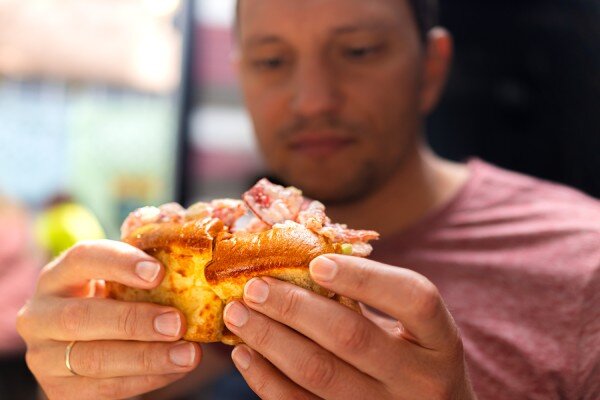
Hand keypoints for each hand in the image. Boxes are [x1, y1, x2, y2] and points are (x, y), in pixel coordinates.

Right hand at [16, 240, 200, 399]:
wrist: (88, 347)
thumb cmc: (114, 302)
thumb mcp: (120, 282)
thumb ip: (144, 273)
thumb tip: (196, 265)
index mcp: (57, 276)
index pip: (81, 259)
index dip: (119, 263)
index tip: (159, 272)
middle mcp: (40, 315)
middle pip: (80, 317)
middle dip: (134, 321)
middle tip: (178, 323)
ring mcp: (44, 357)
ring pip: (93, 359)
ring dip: (147, 357)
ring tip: (188, 354)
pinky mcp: (59, 391)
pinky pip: (105, 388)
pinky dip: (147, 379)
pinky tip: (176, 369)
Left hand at [223, 254, 475, 399]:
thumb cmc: (413, 360)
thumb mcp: (412, 330)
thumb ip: (373, 298)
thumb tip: (300, 257)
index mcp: (441, 341)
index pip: (414, 298)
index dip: (364, 277)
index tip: (316, 262)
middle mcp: (422, 380)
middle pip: (352, 336)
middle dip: (294, 306)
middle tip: (255, 287)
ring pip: (319, 373)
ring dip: (270, 339)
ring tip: (239, 314)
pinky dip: (266, 379)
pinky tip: (245, 354)